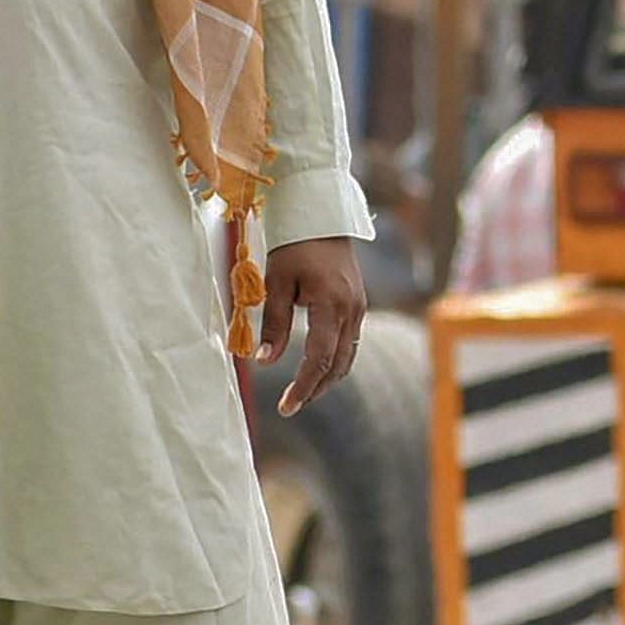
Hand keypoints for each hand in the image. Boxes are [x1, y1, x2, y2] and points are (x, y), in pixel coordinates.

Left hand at [261, 236, 364, 417]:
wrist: (322, 216)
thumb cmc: (294, 245)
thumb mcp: (277, 282)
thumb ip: (273, 323)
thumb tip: (265, 361)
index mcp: (331, 304)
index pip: (318, 359)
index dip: (302, 387)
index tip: (286, 407)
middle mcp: (351, 310)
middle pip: (336, 365)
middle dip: (314, 389)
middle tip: (289, 406)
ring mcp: (358, 308)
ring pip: (347, 358)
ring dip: (326, 379)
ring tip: (302, 393)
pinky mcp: (357, 305)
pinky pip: (349, 344)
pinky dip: (334, 362)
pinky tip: (316, 369)